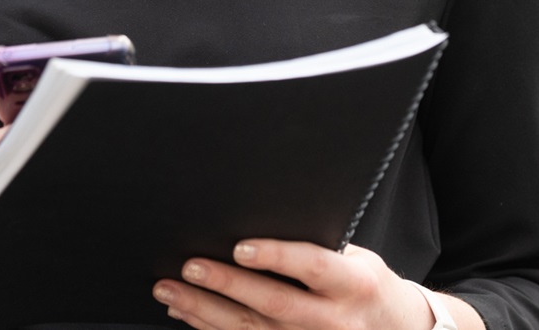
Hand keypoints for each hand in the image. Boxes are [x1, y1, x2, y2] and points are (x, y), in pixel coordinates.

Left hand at [154, 241, 471, 329]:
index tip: (240, 246)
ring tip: (171, 290)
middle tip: (189, 266)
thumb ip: (319, 247)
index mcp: (353, 283)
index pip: (312, 266)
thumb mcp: (357, 259)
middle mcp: (333, 320)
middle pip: (272, 305)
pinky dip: (211, 329)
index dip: (276, 256)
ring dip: (204, 311)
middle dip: (226, 285)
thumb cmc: (368, 287)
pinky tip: (188, 313)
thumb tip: (262, 219)